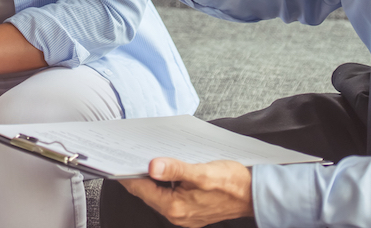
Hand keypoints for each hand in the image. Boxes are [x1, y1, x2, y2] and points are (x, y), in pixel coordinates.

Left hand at [120, 158, 253, 226]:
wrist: (255, 194)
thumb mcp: (203, 172)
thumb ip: (177, 169)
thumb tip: (152, 166)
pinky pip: (168, 195)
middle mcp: (177, 214)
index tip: (115, 160)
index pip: (142, 190)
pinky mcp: (190, 209)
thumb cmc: (233, 183)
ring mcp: (184, 214)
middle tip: (125, 155)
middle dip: (136, 175)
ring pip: (157, 194)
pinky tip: (162, 169)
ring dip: (149, 178)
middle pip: (147, 193)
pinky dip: (162, 182)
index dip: (127, 174)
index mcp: (176, 207)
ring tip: (141, 159)